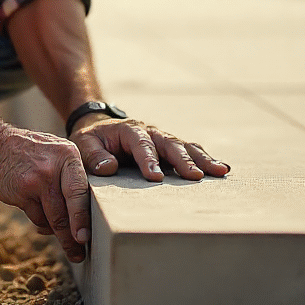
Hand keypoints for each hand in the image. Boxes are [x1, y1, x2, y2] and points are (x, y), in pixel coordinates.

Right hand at [0, 125, 90, 262]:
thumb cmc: (28, 153)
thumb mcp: (54, 153)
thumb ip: (69, 176)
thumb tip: (83, 214)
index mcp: (69, 156)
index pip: (81, 191)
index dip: (84, 217)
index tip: (86, 238)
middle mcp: (55, 167)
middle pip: (68, 209)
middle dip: (74, 236)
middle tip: (80, 253)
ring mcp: (37, 180)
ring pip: (53, 218)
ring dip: (60, 236)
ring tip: (70, 249)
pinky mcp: (22, 192)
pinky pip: (37, 217)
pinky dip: (41, 223)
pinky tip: (42, 221)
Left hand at [69, 117, 229, 182]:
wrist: (99, 126)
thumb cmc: (91, 140)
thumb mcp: (83, 144)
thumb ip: (93, 156)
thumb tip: (109, 168)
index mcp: (128, 130)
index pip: (140, 144)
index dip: (148, 160)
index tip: (155, 178)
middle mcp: (150, 131)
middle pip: (169, 144)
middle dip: (183, 160)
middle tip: (195, 176)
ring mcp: (162, 138)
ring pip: (185, 146)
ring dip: (202, 158)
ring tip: (219, 171)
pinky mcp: (170, 147)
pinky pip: (190, 151)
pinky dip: (205, 159)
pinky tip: (221, 169)